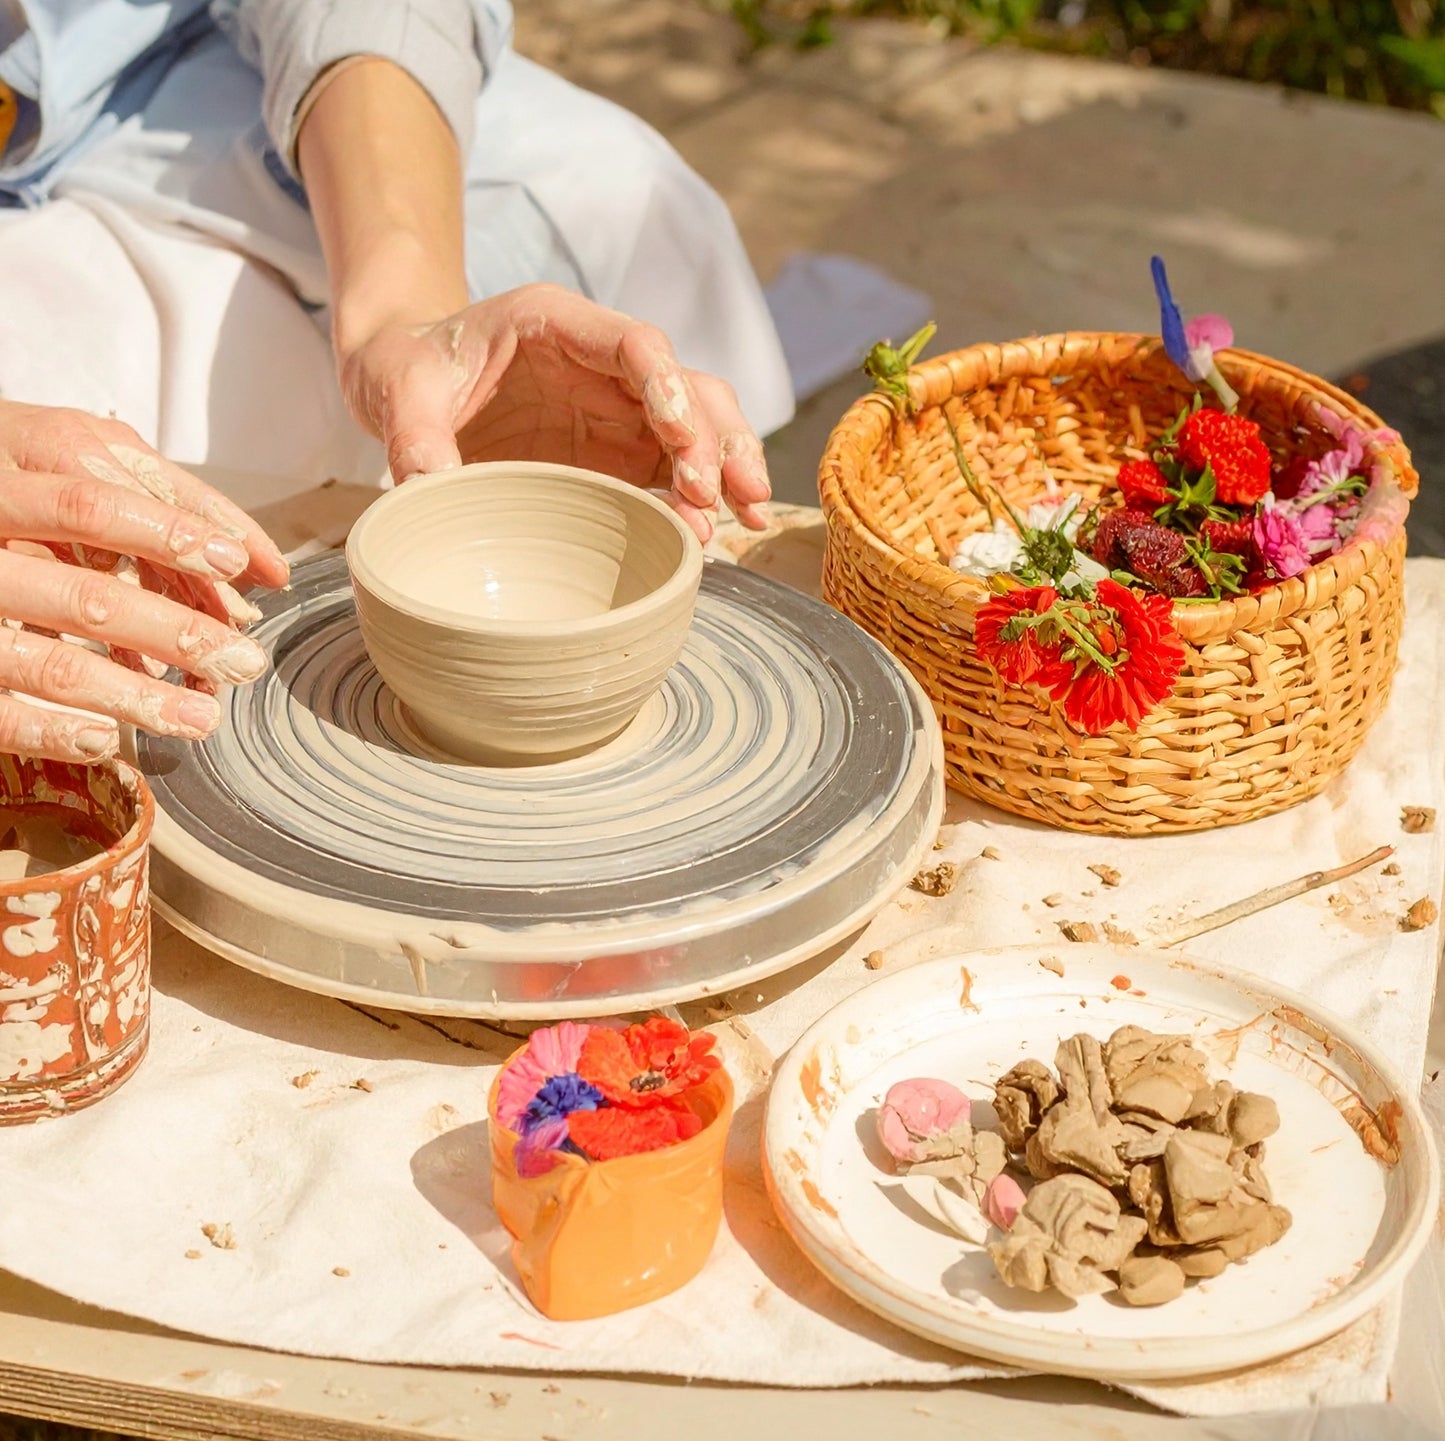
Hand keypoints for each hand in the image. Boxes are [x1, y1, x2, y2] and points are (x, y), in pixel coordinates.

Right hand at [0, 401, 288, 763]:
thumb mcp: (25, 475)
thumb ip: (108, 499)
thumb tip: (237, 548)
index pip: (86, 507)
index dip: (165, 532)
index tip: (234, 560)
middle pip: (88, 597)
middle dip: (178, 635)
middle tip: (244, 660)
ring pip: (55, 667)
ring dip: (137, 697)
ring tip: (202, 717)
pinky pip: (0, 717)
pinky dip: (58, 733)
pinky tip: (109, 742)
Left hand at [337, 284, 772, 542]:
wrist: (406, 380)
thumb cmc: (406, 367)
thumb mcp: (396, 388)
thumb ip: (415, 432)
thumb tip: (430, 483)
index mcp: (557, 325)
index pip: (636, 345)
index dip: (667, 389)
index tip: (681, 442)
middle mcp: (602, 363)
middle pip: (685, 385)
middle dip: (716, 437)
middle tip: (728, 496)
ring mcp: (616, 408)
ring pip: (697, 424)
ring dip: (726, 466)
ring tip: (745, 516)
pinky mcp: (616, 451)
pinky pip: (673, 468)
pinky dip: (702, 496)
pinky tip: (722, 531)